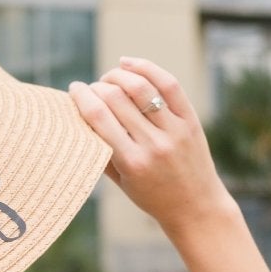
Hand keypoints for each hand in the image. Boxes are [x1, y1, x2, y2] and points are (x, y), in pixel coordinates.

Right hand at [68, 56, 237, 238]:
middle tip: (92, 88)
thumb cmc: (152, 196)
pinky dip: (146, 68)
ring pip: (141, 87)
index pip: (98, 117)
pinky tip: (129, 63)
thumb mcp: (121, 181)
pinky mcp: (190, 120)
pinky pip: (168, 85)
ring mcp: (175, 130)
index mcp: (131, 162)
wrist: (196, 207)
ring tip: (110, 77)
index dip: (81, 97)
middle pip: (116, 98)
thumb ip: (101, 150)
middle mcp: (154, 144)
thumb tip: (80, 115)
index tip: (73, 89)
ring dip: (118, 75)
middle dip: (98, 86)